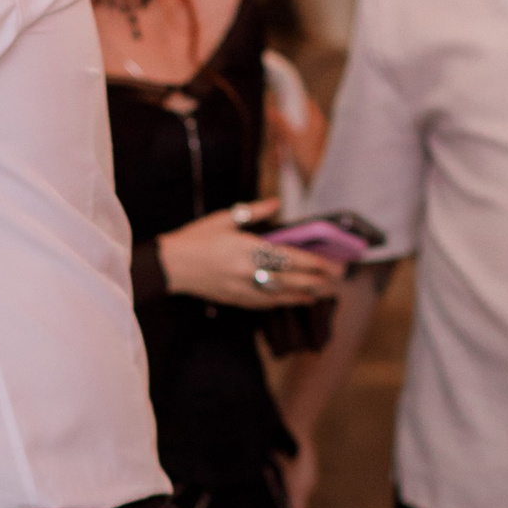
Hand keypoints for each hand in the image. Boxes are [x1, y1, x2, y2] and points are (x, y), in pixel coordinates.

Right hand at [156, 203, 342, 308]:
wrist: (171, 266)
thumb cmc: (196, 239)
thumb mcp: (224, 219)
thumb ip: (254, 212)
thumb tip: (277, 203)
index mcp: (249, 249)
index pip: (291, 258)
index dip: (315, 263)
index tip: (333, 264)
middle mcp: (250, 272)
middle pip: (292, 280)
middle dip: (317, 281)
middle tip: (337, 280)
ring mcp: (243, 289)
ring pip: (282, 295)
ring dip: (305, 295)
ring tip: (322, 293)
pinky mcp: (236, 300)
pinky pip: (266, 303)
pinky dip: (284, 301)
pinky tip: (295, 299)